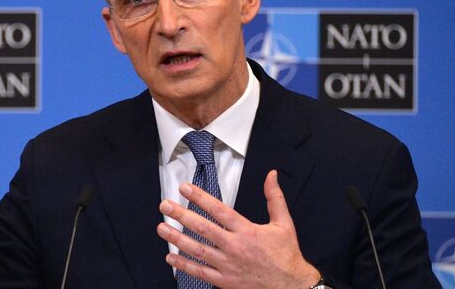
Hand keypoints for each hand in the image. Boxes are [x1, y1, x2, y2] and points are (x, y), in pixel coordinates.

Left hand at [157, 170, 319, 288]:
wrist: (292, 287)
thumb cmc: (286, 256)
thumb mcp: (284, 223)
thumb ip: (274, 198)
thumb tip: (271, 176)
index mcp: (247, 231)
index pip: (218, 210)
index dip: (200, 198)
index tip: (185, 188)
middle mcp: (234, 247)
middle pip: (203, 228)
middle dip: (181, 215)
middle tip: (165, 205)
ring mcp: (228, 265)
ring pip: (197, 250)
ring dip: (177, 238)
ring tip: (162, 228)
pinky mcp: (225, 281)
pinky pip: (201, 272)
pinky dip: (184, 265)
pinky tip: (171, 257)